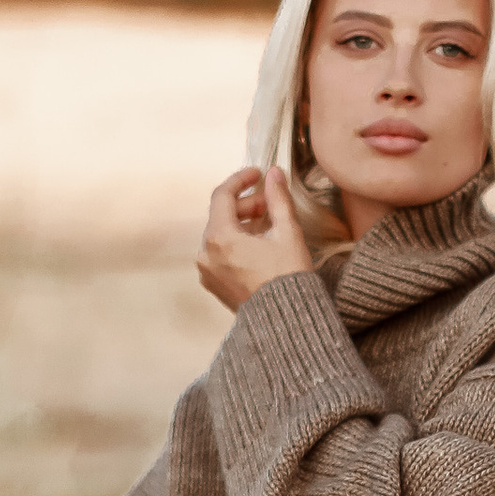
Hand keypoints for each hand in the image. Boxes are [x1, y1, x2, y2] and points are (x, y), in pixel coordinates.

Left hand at [196, 167, 317, 314]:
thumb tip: (274, 173)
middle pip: (221, 215)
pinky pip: (220, 254)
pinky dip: (236, 243)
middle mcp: (206, 254)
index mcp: (220, 238)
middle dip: (246, 205)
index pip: (222, 195)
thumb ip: (278, 198)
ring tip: (268, 226)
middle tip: (271, 204)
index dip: (241, 179)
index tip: (258, 174)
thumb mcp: (287, 232)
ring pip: (220, 234)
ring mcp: (207, 272)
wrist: (286, 323)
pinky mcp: (213, 285)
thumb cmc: (288, 278)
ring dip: (241, 224)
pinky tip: (258, 245)